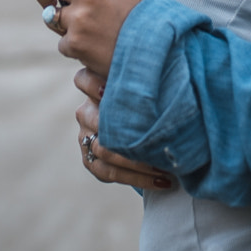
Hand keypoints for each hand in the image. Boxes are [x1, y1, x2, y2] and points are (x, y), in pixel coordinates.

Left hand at [17, 0, 144, 76]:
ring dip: (67, 26)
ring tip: (95, 33)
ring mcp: (80, 18)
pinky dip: (76, 48)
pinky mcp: (75, 42)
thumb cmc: (138, 20)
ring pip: (53, 17)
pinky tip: (97, 50)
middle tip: (51, 0)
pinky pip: (63, 43)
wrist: (158, 53)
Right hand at [73, 68, 172, 190]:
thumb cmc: (148, 98)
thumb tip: (165, 69)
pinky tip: (161, 181)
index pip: (84, 80)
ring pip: (104, 152)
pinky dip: (137, 179)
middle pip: (99, 122)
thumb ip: (143, 78)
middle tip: (162, 140)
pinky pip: (107, 173)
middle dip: (131, 134)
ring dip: (138, 163)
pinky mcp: (89, 159)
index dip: (95, 85)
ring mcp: (85, 136)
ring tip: (167, 167)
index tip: (113, 92)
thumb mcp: (143, 84)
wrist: (145, 127)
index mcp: (95, 86)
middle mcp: (86, 111)